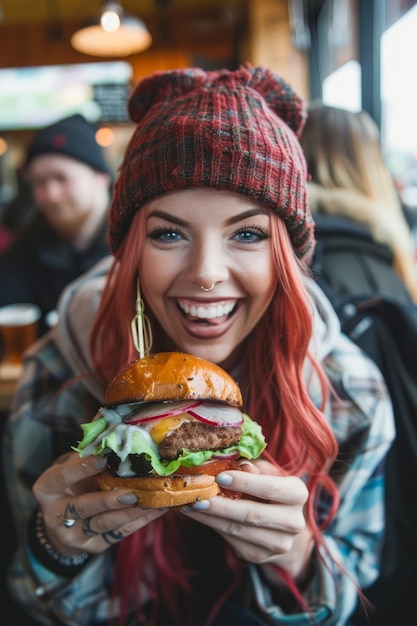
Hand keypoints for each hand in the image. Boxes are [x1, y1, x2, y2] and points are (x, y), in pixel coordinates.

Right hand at [32, 452, 165, 556]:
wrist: (62, 526)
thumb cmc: (70, 486)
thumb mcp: (70, 466)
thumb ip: (88, 447)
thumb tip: (107, 414)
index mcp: (47, 489)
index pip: (61, 477)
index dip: (80, 468)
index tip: (103, 459)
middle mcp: (56, 514)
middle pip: (83, 506)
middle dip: (108, 499)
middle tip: (132, 492)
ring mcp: (74, 534)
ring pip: (104, 524)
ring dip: (131, 512)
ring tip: (153, 500)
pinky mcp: (93, 546)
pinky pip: (119, 534)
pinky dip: (140, 521)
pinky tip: (158, 509)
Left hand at [180, 459, 312, 579]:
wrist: (280, 522)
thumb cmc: (269, 487)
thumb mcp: (265, 472)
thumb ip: (254, 468)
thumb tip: (239, 465)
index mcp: (297, 493)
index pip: (270, 488)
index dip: (245, 484)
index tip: (220, 477)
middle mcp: (294, 522)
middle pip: (252, 515)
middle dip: (221, 505)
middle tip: (198, 497)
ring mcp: (279, 544)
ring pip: (238, 531)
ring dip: (210, 518)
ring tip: (191, 505)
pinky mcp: (261, 556)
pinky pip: (232, 541)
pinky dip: (212, 527)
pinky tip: (197, 515)